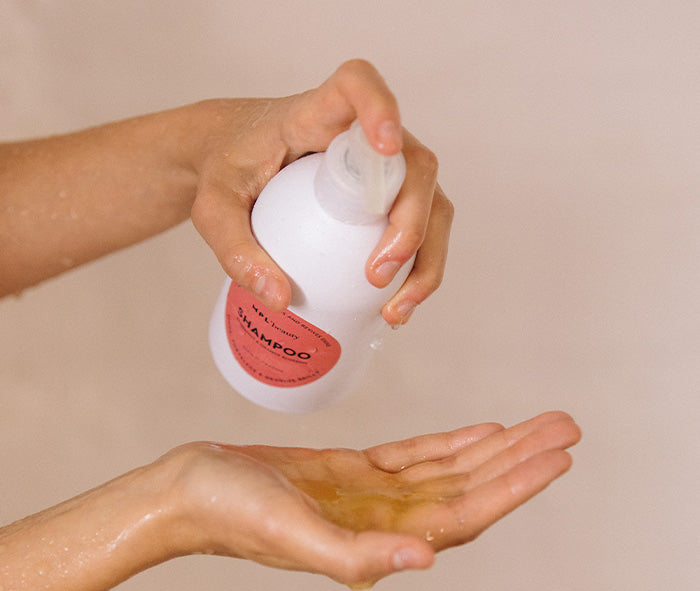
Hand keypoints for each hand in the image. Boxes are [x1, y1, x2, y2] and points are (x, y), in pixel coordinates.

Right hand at [0, 411, 578, 590]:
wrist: (191, 489)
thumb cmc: (230, 515)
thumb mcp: (291, 534)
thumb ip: (358, 555)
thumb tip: (426, 558)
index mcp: (377, 542)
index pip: (464, 515)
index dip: (512, 487)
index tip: (556, 457)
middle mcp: (384, 521)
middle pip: (469, 488)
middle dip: (519, 459)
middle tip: (565, 426)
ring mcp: (372, 495)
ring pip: (449, 469)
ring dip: (494, 447)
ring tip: (536, 423)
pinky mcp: (355, 472)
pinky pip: (417, 456)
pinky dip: (452, 443)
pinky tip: (479, 431)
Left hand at [189, 59, 452, 325]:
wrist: (232, 164)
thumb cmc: (225, 172)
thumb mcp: (213, 210)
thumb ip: (235, 250)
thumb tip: (280, 298)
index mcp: (315, 114)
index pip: (357, 85)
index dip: (381, 106)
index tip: (386, 145)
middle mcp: (363, 136)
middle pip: (415, 164)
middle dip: (410, 223)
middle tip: (375, 275)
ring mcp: (384, 169)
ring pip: (432, 203)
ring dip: (425, 259)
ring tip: (394, 310)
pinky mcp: (389, 198)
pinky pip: (424, 230)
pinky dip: (420, 270)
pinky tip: (396, 307)